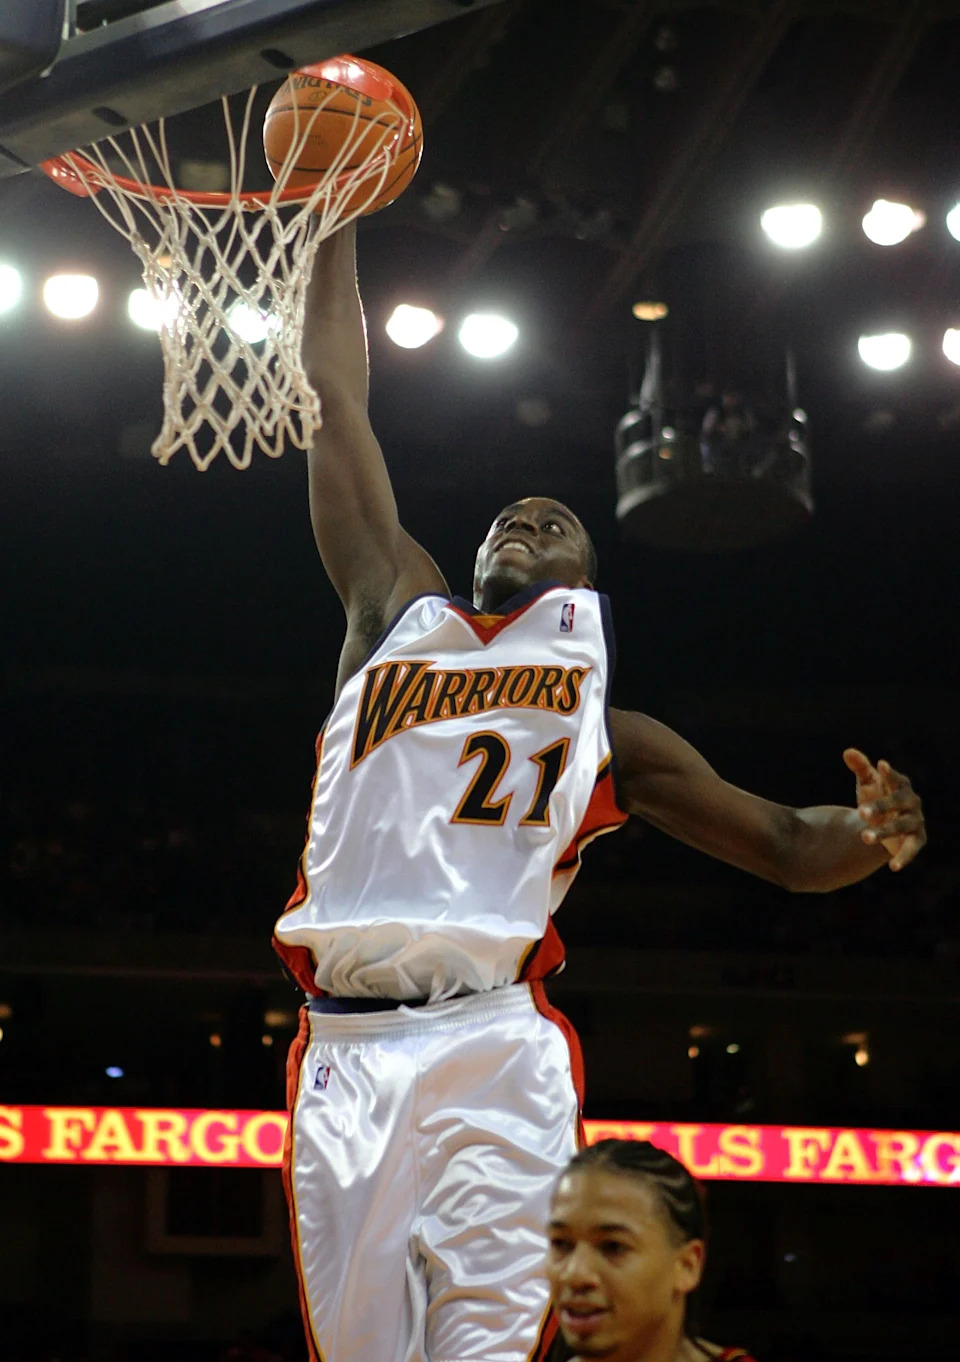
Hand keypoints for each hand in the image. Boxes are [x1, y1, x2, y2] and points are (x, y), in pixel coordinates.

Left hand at [843, 748, 925, 871]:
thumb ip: (860, 768)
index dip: (890, 774)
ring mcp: (916, 821)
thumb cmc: (875, 798)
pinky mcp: (917, 840)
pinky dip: (904, 857)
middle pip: (898, 802)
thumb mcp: (866, 784)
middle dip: (881, 806)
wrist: (883, 825)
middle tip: (861, 811)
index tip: (881, 767)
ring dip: (884, 832)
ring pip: (901, 826)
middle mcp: (912, 802)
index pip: (896, 778)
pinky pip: (912, 848)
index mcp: (900, 785)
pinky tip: (893, 867)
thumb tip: (848, 752)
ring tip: (864, 837)